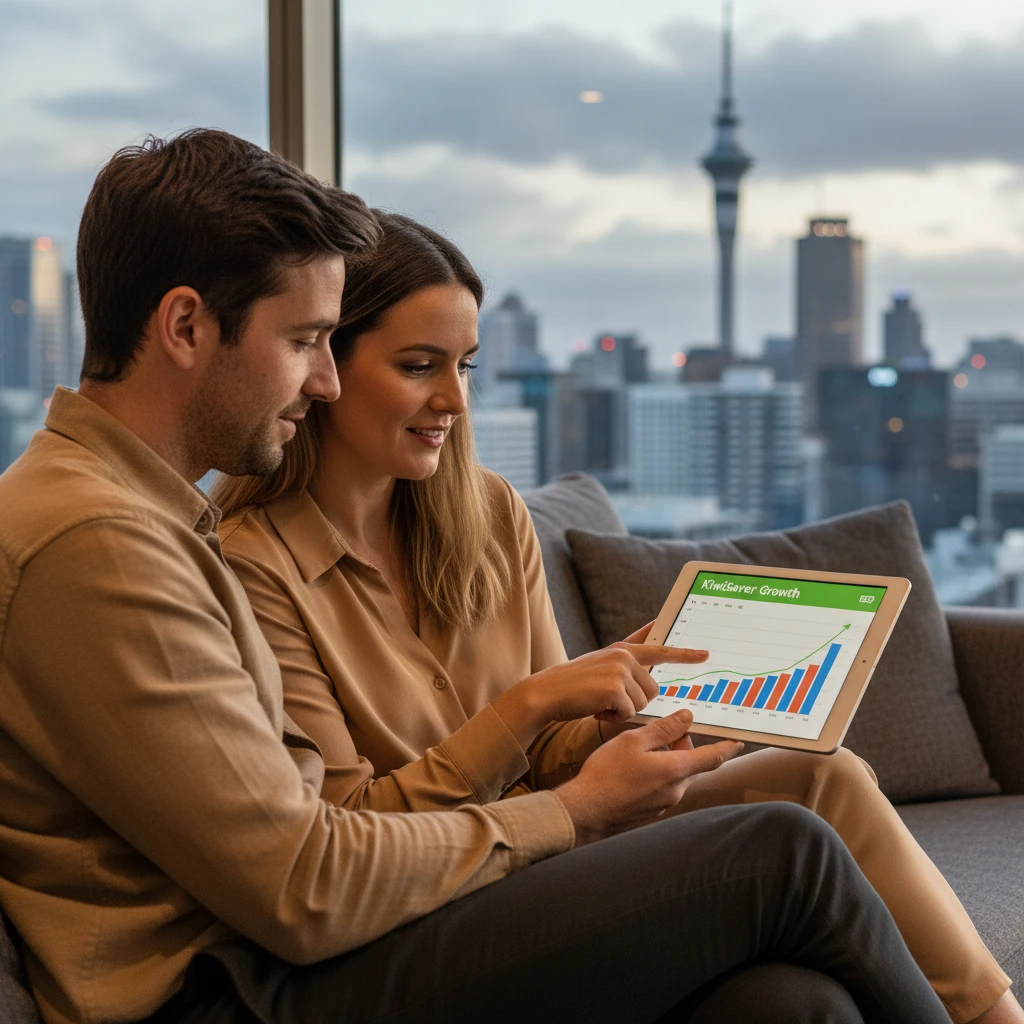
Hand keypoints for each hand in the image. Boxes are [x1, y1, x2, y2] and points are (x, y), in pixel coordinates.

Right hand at [490, 623, 708, 748]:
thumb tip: (646, 651)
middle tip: (608, 701)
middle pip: (653, 689)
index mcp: (622, 649)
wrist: (546, 693)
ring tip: (600, 704)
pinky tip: (596, 711)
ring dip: (624, 711)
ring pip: (643, 703)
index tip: (705, 654)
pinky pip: (629, 713)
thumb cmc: (573, 685)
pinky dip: (614, 718)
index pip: (659, 649)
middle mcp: (624, 656)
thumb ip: (624, 658)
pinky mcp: (614, 688)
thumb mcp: (600, 663)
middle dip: (635, 701)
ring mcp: (619, 671)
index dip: (684, 654)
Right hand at [556, 709, 742, 845]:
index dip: (727, 748)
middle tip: (667, 730)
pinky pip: (664, 787)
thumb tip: (687, 718)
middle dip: (685, 746)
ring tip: (645, 747)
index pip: (712, 758)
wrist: (586, 812)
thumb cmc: (608, 773)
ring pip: (677, 775)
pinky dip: (658, 772)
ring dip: (669, 759)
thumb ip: (664, 729)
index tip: (738, 742)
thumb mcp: (634, 741)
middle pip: (692, 764)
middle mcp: (676, 791)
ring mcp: (664, 804)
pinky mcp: (651, 811)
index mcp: (676, 771)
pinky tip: (635, 767)